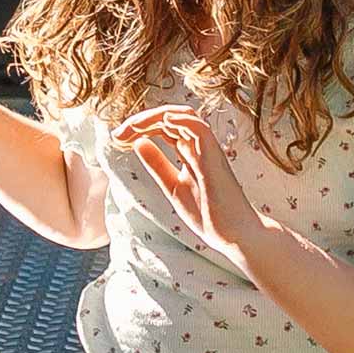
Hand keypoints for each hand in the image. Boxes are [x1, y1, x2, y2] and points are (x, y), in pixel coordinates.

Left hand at [117, 102, 267, 276]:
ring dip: (155, 117)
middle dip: (142, 120)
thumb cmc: (210, 215)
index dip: (140, 127)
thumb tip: (138, 143)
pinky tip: (163, 121)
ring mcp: (208, 151)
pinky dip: (181, 119)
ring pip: (183, 116)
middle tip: (118, 133)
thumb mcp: (173, 186)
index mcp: (190, 153)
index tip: (118, 137)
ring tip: (132, 127)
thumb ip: (158, 165)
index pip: (164, 127)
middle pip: (170, 117)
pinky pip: (200, 129)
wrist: (235, 236)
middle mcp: (200, 147)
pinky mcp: (214, 159)